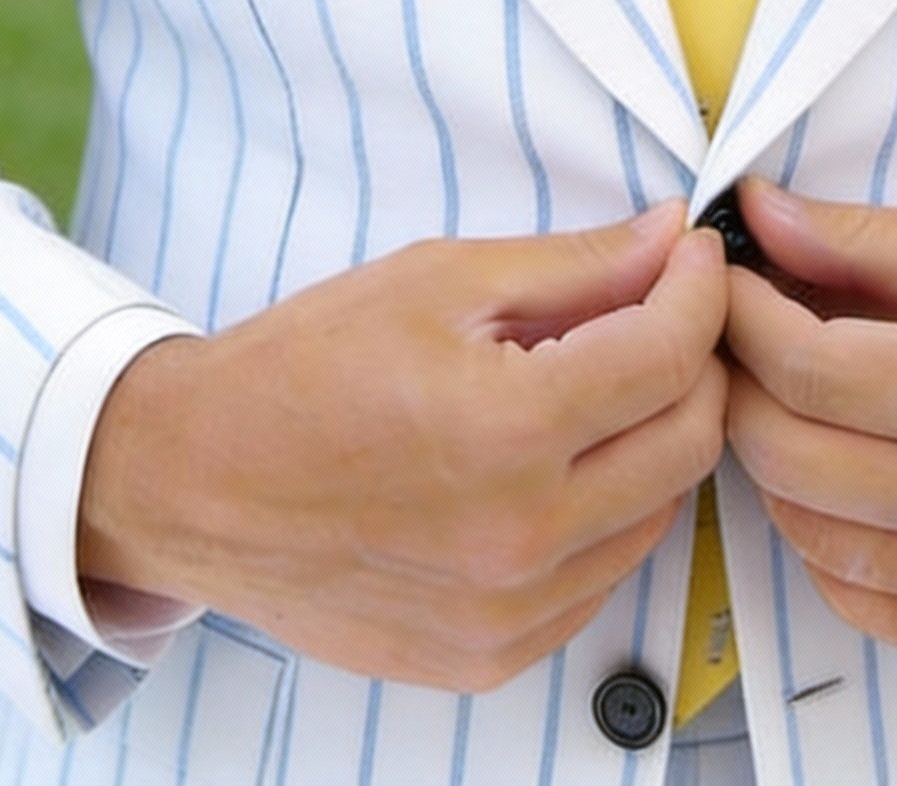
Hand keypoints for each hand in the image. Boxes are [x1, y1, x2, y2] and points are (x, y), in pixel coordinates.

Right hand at [79, 205, 728, 691]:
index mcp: (507, 428)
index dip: (699, 289)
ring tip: (598, 385)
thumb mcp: (438, 280)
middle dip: (695, 361)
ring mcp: (510, 612)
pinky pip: (603, 578)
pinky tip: (557, 463)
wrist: (196, 480)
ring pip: (659, 514)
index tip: (692, 257)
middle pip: (689, 440)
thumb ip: (573, 265)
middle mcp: (521, 536)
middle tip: (661, 312)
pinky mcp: (492, 656)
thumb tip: (668, 240)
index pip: (671, 354)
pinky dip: (606, 513)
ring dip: (655, 438)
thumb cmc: (302, 370)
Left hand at [722, 180, 896, 670]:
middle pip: (787, 455)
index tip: (724, 278)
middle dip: (740, 383)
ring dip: (773, 463)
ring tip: (786, 401)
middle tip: (738, 335)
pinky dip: (827, 545)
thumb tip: (758, 215)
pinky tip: (836, 485)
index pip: (802, 368)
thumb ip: (868, 240)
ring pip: (811, 536)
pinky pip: (867, 606)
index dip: (741, 315)